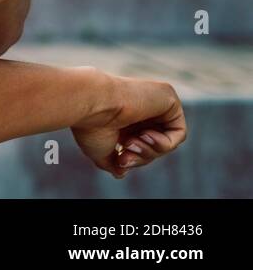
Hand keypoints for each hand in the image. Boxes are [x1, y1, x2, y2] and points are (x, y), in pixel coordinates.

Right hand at [71, 70, 186, 178]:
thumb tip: (121, 172)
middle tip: (124, 158)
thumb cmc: (91, 125)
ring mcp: (154, 102)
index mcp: (123, 117)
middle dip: (142, 156)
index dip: (134, 158)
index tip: (120, 161)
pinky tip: (146, 135)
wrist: (91, 104)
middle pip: (155, 145)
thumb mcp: (100, 151)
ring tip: (130, 143)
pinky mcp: (167, 97)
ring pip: (167, 140)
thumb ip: (113, 162)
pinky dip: (165, 143)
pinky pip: (178, 132)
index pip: (140, 145)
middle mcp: (139, 108)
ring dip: (151, 151)